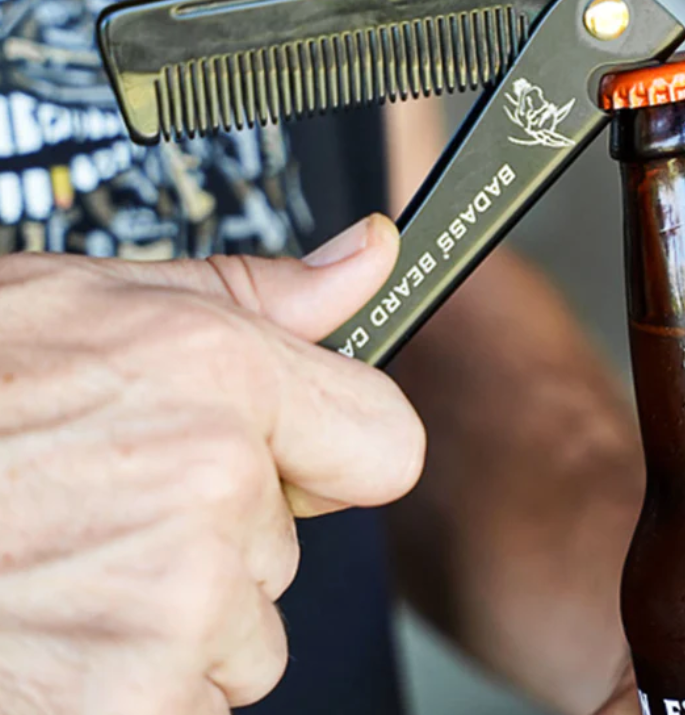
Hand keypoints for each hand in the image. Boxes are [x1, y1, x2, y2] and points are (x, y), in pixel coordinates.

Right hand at [0, 215, 424, 714]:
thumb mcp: (104, 301)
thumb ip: (265, 294)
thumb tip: (370, 260)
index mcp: (223, 379)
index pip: (387, 442)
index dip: (338, 449)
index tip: (296, 454)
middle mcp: (211, 491)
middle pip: (292, 547)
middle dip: (221, 534)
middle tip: (109, 502)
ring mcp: (170, 610)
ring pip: (240, 634)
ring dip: (173, 617)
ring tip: (64, 564)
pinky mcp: (125, 710)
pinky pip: (184, 703)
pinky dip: (128, 686)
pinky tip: (51, 626)